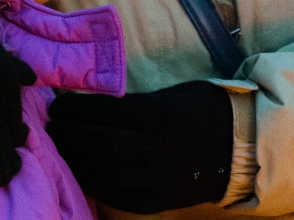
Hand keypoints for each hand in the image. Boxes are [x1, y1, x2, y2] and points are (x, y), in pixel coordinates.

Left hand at [47, 80, 232, 213]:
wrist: (244, 146)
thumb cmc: (204, 109)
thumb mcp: (173, 94)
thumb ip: (137, 103)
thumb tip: (95, 107)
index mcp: (159, 115)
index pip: (104, 113)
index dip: (75, 110)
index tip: (57, 105)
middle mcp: (156, 149)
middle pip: (98, 143)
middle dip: (68, 135)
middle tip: (49, 127)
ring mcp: (158, 178)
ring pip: (105, 171)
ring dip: (76, 160)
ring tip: (59, 148)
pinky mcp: (160, 200)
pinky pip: (120, 196)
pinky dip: (96, 184)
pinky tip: (82, 173)